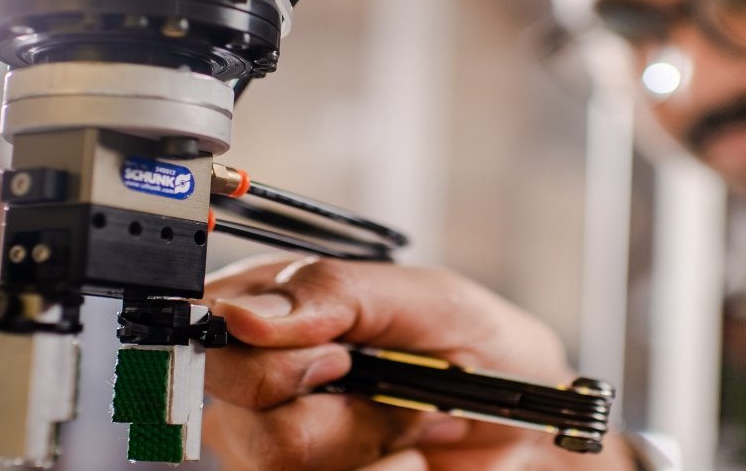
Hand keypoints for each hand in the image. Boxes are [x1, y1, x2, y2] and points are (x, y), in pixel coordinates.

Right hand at [201, 256, 637, 469]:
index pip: (210, 325)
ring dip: (367, 443)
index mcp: (276, 311)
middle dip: (332, 403)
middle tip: (382, 383)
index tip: (334, 353)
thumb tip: (249, 314)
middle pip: (237, 408)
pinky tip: (408, 458)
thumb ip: (338, 291)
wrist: (536, 433)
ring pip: (280, 460)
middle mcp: (265, 384)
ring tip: (407, 422)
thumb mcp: (430, 299)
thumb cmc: (483, 354)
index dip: (258, 343)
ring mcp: (281, 449)